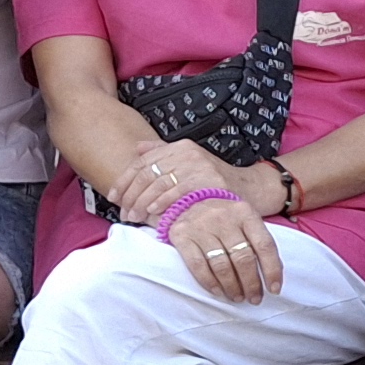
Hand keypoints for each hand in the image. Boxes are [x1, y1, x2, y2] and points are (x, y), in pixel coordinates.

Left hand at [108, 137, 240, 227]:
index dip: (124, 180)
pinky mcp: (208, 180)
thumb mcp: (190, 162)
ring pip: (158, 184)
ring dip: (142, 203)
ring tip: (134, 217)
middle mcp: (188, 152)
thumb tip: (137, 148)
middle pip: (147, 173)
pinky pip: (176, 192)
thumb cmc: (215, 180)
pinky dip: (161, 203)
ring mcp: (199, 165)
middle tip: (123, 212)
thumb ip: (164, 154)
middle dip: (130, 195)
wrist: (251, 188)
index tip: (114, 197)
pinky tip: (153, 213)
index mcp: (180, 146)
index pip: (143, 161)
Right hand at [166, 187, 283, 302]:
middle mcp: (224, 218)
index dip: (272, 270)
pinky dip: (209, 282)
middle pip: (243, 258)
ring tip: (238, 297)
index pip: (264, 245)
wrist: (187, 199)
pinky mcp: (182, 236)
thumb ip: (257, 240)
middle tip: (254, 298)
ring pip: (222, 265)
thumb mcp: (244, 219)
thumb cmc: (224, 216)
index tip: (274, 289)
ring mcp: (202, 226)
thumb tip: (272, 274)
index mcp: (245, 213)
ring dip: (232, 286)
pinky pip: (198, 265)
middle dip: (251, 283)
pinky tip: (217, 291)